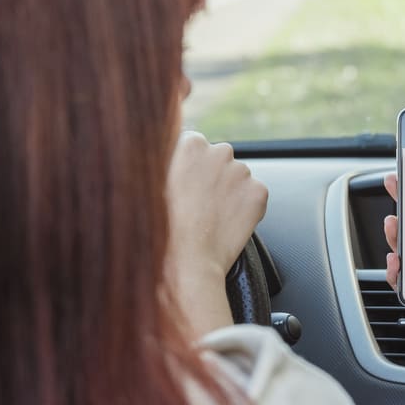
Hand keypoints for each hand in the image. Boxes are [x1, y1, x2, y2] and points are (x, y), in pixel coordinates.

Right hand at [166, 130, 268, 293]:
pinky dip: (244, 208)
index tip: (184, 186)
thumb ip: (160, 159)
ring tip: (209, 217)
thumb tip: (161, 150)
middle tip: (196, 204)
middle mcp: (220, 151)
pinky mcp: (259, 193)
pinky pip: (252, 196)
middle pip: (217, 159)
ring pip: (236, 178)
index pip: (194, 147)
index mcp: (190, 143)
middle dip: (210, 176)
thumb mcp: (145, 182)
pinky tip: (225, 223)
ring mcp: (242, 172)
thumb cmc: (158, 226)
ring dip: (227, 192)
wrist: (184, 261)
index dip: (188, 169)